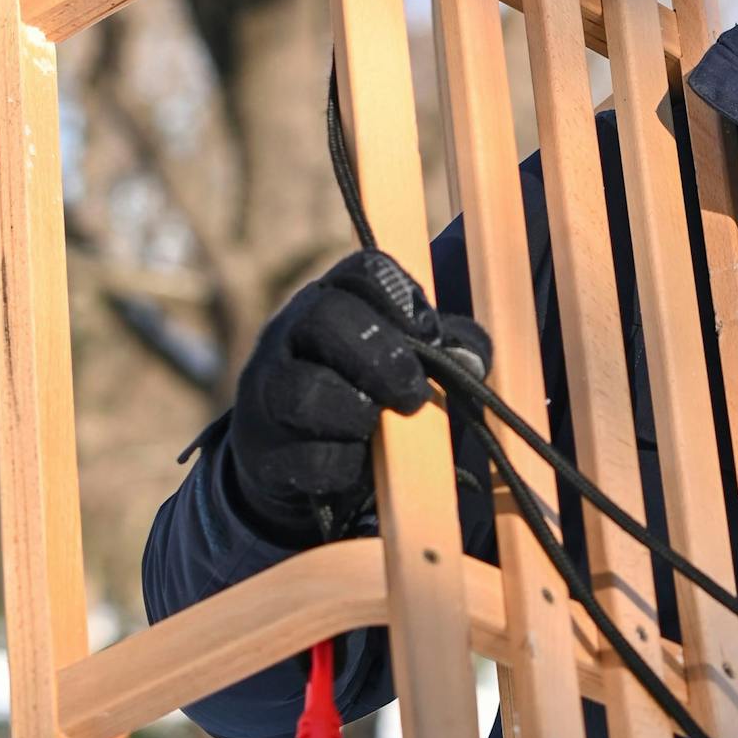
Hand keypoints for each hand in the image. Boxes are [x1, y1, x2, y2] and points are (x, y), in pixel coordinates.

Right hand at [224, 249, 490, 541]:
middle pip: (326, 318)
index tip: (430, 337)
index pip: (365, 271)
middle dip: (383, 357)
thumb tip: (472, 360)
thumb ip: (450, 349)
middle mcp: (289, 334)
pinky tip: (359, 466)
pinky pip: (307, 458)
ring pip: (304, 391)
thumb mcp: (407, 360)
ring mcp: (266, 392)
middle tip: (414, 395)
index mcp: (331, 299)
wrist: (294, 460)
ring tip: (380, 429)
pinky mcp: (265, 453)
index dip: (405, 300)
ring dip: (358, 413)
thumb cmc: (365, 394)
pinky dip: (344, 465)